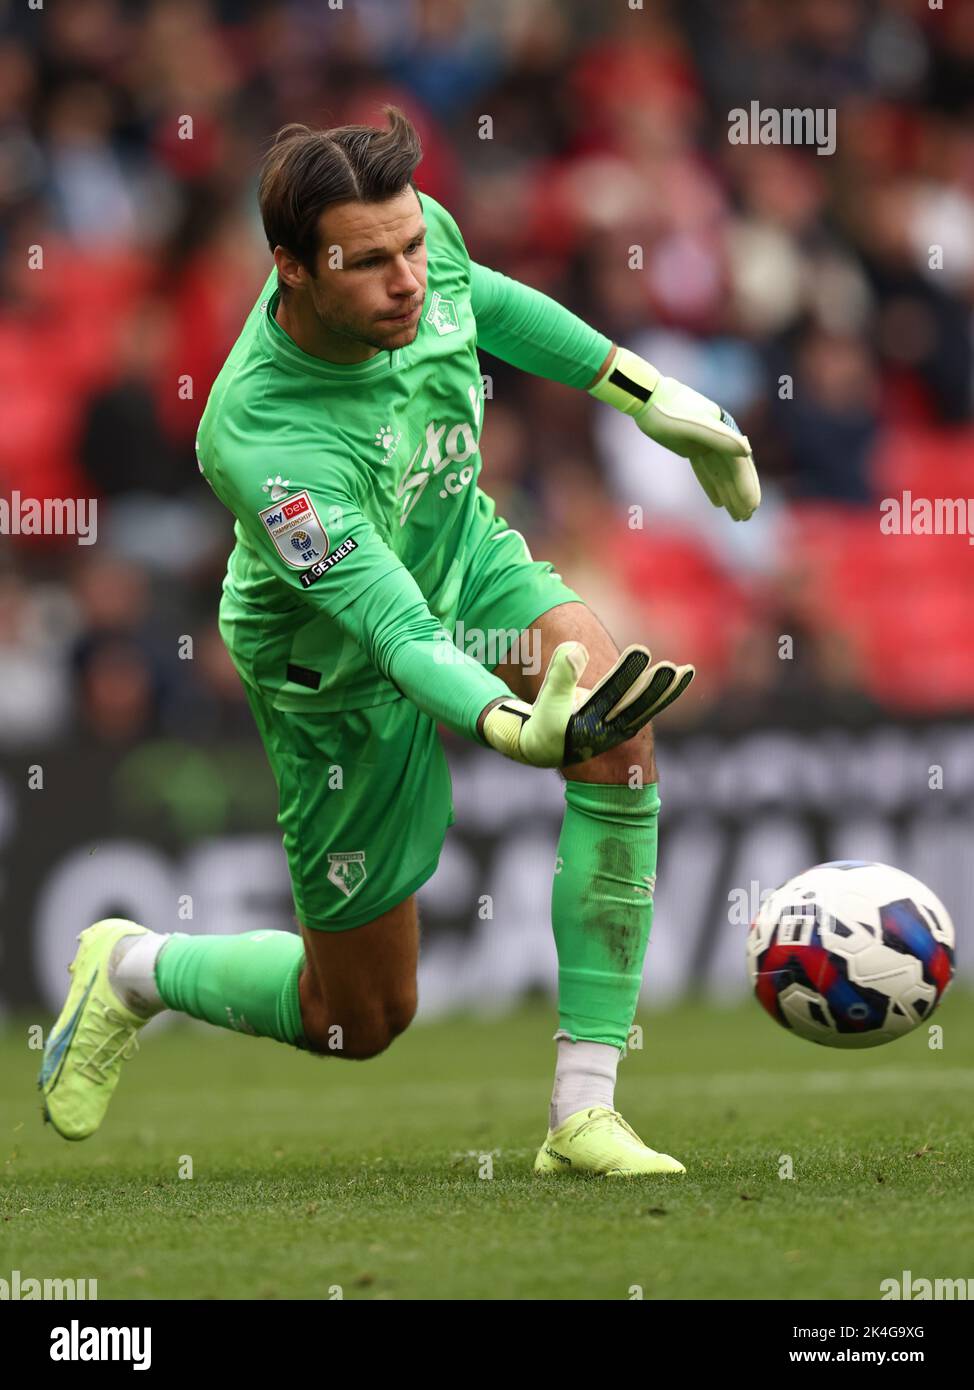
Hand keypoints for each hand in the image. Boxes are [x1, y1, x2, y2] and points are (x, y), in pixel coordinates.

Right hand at [480, 642, 693, 766]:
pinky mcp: (627, 719)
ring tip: (685, 670)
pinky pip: (650, 705)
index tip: (640, 652)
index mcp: (587, 727)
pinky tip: (683, 674)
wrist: (549, 748)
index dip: (625, 675)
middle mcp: (609, 730)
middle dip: (652, 687)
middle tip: (670, 668)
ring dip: (666, 689)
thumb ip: (561, 675)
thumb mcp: (548, 701)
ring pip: (647, 706)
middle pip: (634, 706)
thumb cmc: (545, 722)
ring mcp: (621, 725)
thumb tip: (577, 648)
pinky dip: (666, 690)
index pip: (609, 696)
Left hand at [588, 346, 760, 521]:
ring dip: (729, 494)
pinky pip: (705, 470)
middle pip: (733, 471)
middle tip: (747, 517)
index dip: (747, 486)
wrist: (647, 398)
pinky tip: (718, 502)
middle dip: (740, 495)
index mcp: (724, 431)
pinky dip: (711, 485)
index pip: (739, 464)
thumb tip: (747, 450)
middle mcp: (719, 437)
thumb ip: (719, 438)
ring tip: (737, 516)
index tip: (753, 507)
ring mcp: (705, 442)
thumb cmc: (668, 411)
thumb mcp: (693, 425)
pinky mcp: (692, 446)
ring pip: (720, 473)